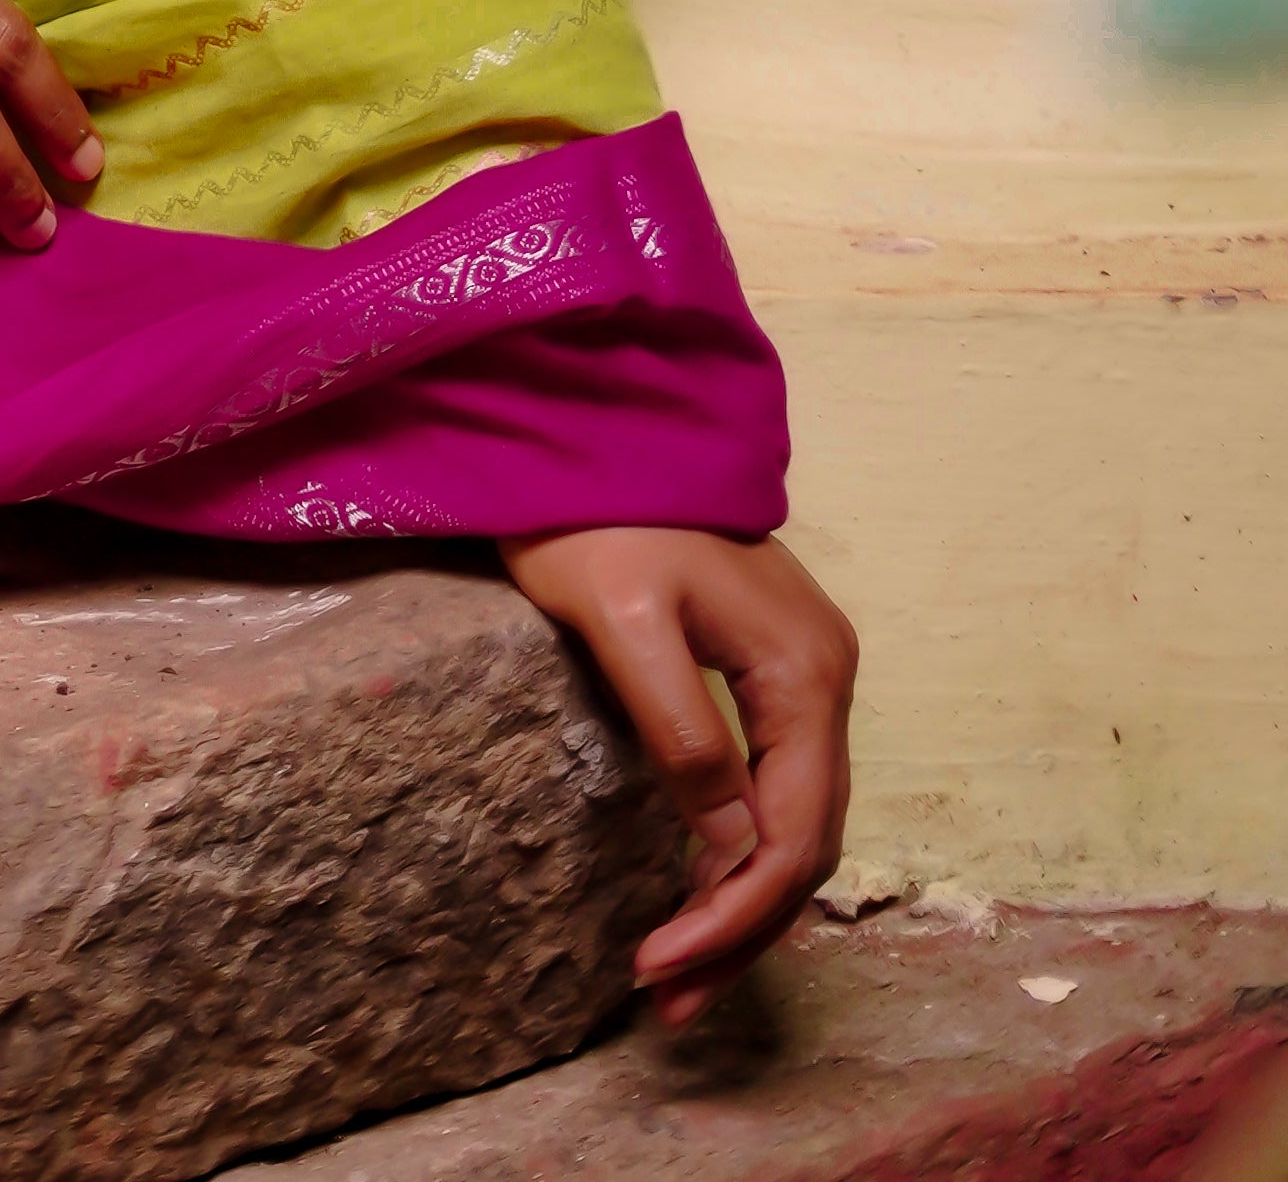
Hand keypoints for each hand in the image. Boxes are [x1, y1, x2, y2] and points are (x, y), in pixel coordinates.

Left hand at [502, 524, 858, 1021]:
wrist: (593, 419)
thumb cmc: (595, 511)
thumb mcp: (625, 621)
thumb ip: (682, 732)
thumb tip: (728, 848)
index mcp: (805, 672)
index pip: (790, 835)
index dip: (734, 915)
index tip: (662, 970)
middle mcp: (826, 678)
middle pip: (804, 841)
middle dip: (742, 929)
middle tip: (670, 1001)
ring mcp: (806, 671)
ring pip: (794, 818)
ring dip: (745, 901)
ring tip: (682, 975)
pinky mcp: (771, 666)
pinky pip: (776, 782)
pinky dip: (744, 848)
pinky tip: (704, 890)